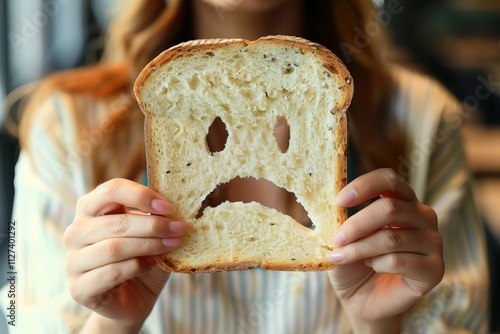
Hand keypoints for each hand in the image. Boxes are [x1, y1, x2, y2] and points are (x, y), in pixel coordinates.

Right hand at [64, 178, 188, 330]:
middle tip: (180, 228)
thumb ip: (156, 217)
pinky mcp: (78, 288)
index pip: (111, 189)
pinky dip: (137, 267)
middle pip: (117, 222)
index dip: (141, 195)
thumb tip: (174, 206)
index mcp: (90, 208)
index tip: (169, 207)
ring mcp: (73, 261)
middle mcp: (76, 232)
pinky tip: (150, 265)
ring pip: (114, 248)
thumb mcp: (151, 233)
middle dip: (154, 225)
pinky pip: (112, 272)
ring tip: (172, 245)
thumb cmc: (142, 260)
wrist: (133, 302)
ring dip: (150, 245)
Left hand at [327, 169, 443, 332]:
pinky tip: (371, 267)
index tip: (339, 201)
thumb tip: (334, 204)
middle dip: (356, 225)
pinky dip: (377, 264)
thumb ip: (343, 218)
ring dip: (360, 248)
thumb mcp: (343, 236)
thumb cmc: (353, 262)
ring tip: (344, 256)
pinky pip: (400, 261)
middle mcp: (423, 216)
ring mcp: (433, 242)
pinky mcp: (435, 269)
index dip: (364, 186)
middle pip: (390, 208)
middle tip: (336, 239)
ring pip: (392, 238)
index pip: (389, 180)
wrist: (362, 299)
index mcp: (402, 200)